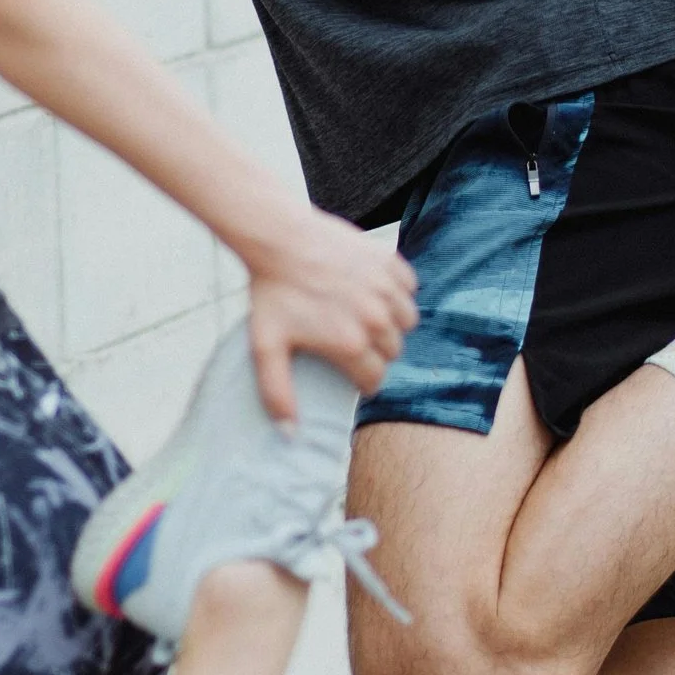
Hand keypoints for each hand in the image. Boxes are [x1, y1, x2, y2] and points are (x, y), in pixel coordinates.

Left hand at [243, 210, 417, 421]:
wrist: (279, 238)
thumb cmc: (272, 292)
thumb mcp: (266, 346)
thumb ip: (277, 393)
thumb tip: (289, 435)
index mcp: (350, 344)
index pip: (375, 379)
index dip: (361, 379)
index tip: (348, 370)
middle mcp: (376, 318)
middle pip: (392, 352)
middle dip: (374, 351)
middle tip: (350, 339)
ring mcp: (386, 289)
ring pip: (406, 322)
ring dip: (390, 323)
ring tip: (365, 317)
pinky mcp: (390, 263)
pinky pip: (408, 288)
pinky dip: (396, 292)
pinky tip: (372, 290)